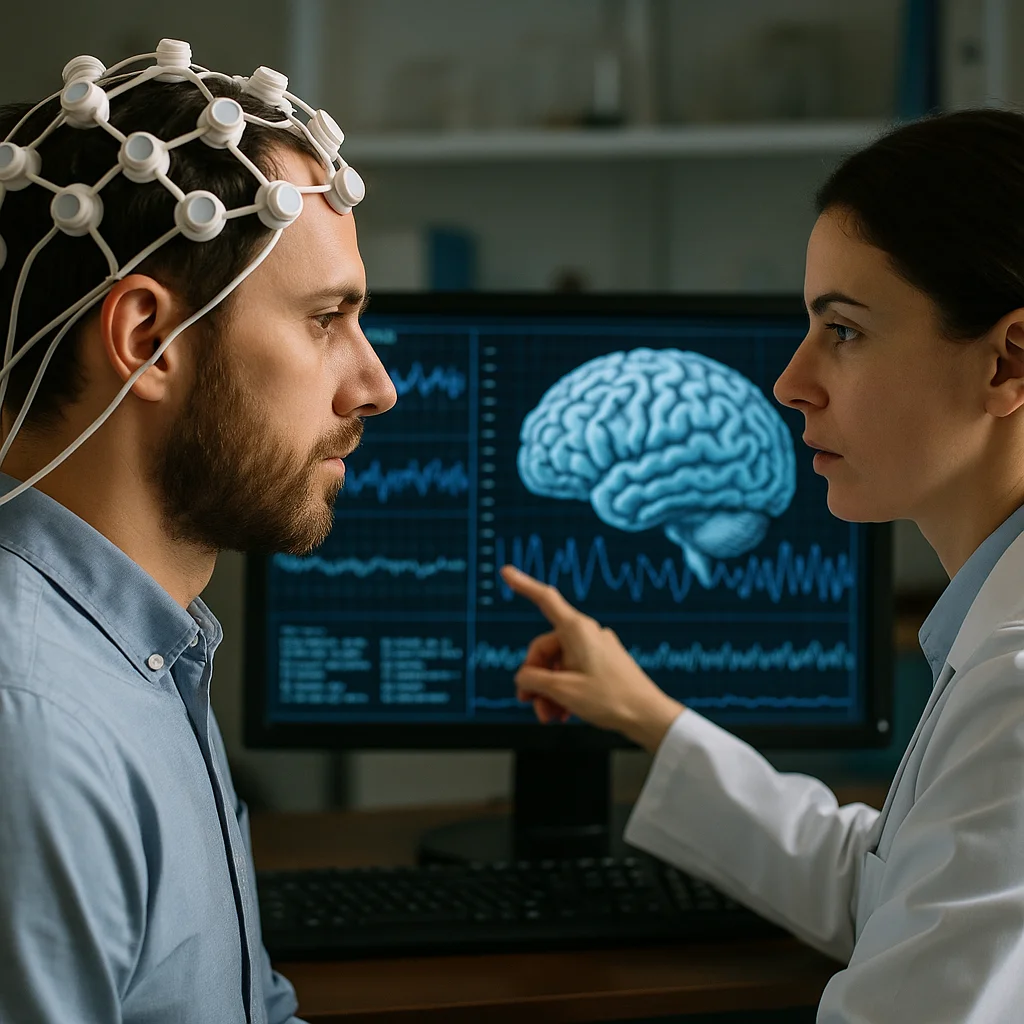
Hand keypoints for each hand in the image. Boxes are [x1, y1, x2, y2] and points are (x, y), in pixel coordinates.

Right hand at [499, 565, 684, 753]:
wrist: (648, 716)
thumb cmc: (611, 699)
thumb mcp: (562, 691)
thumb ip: (533, 680)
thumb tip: (523, 677)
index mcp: (576, 630)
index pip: (545, 599)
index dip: (523, 584)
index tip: (507, 572)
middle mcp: (586, 634)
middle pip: (546, 648)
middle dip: (536, 678)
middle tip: (531, 703)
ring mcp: (597, 648)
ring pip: (559, 665)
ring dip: (549, 691)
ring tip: (549, 716)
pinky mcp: (604, 663)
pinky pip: (574, 672)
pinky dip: (564, 691)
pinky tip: (562, 713)